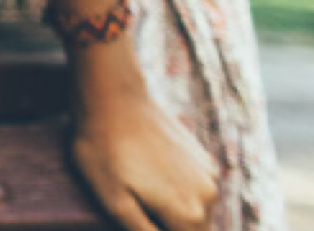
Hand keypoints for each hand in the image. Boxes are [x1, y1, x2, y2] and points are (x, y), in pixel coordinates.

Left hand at [68, 55, 216, 230]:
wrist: (112, 97)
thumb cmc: (104, 150)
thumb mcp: (113, 201)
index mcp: (189, 214)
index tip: (139, 214)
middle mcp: (209, 197)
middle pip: (191, 230)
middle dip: (164, 224)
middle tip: (132, 201)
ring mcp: (208, 174)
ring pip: (192, 210)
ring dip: (170, 208)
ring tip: (135, 186)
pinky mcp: (201, 156)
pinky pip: (191, 186)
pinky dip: (173, 188)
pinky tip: (145, 171)